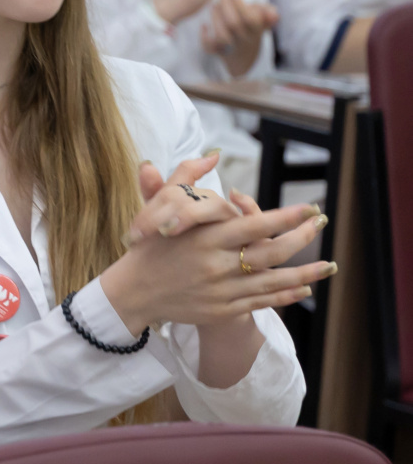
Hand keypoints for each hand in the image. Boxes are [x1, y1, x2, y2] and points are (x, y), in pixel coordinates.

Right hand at [101, 155, 334, 333]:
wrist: (133, 291)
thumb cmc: (150, 244)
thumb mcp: (159, 205)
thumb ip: (184, 176)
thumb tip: (211, 154)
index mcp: (205, 237)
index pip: (256, 225)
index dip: (286, 217)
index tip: (308, 208)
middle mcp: (217, 264)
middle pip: (272, 252)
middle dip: (302, 238)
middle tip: (320, 224)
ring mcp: (222, 290)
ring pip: (274, 281)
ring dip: (306, 273)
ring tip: (329, 265)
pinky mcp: (222, 309)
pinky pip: (262, 301)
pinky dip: (286, 295)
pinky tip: (304, 288)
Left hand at [199, 0, 278, 76]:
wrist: (244, 56)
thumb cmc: (251, 28)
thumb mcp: (263, 19)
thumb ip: (268, 12)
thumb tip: (273, 12)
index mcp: (256, 29)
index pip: (250, 18)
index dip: (241, 5)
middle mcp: (244, 39)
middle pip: (233, 24)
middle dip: (225, 6)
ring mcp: (231, 46)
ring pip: (221, 36)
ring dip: (215, 19)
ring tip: (213, 6)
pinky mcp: (218, 52)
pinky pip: (209, 48)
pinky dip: (204, 38)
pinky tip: (204, 26)